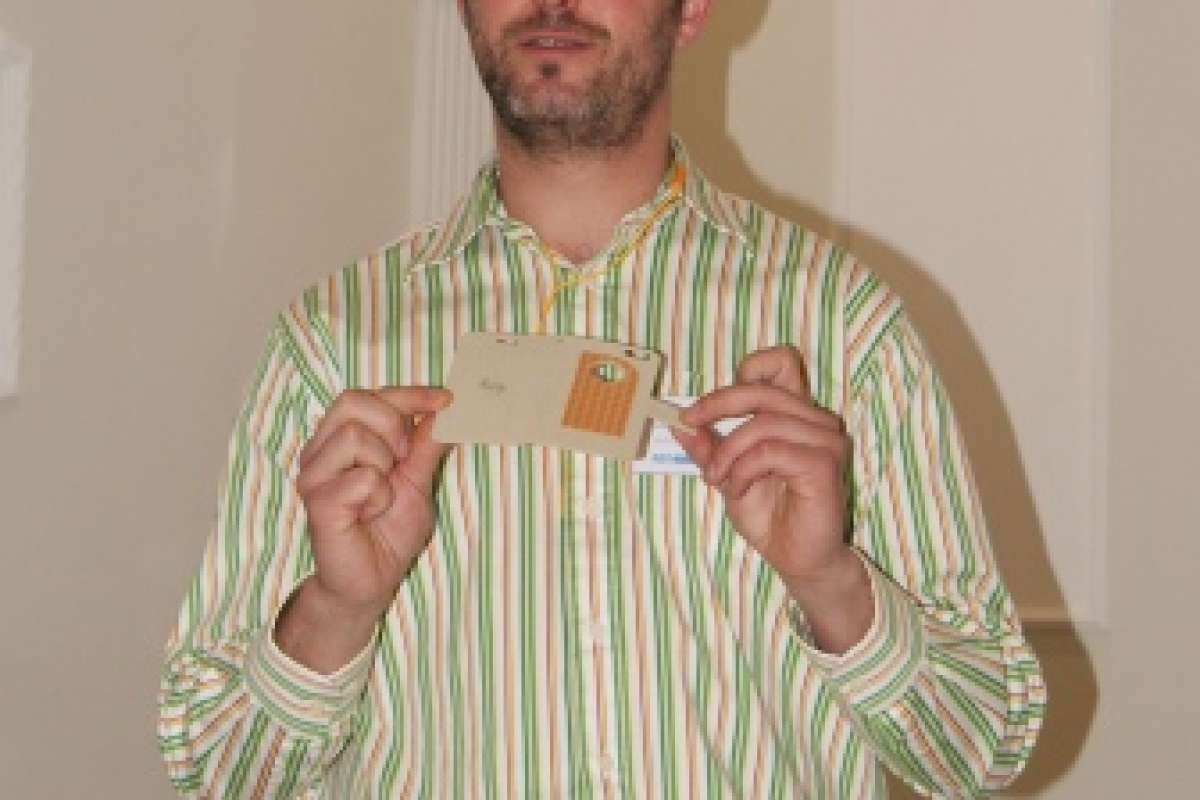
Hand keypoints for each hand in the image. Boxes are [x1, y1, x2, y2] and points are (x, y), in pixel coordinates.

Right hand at [276, 387, 451, 672]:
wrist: (372, 580)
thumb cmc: (389, 531)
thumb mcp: (418, 480)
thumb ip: (426, 444)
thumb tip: (446, 407)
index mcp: (342, 439)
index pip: (370, 395)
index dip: (410, 394)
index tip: (446, 399)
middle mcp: (321, 450)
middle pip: (353, 401)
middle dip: (392, 426)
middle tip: (402, 461)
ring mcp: (313, 474)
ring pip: (355, 435)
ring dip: (384, 468)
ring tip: (380, 496)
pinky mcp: (316, 500)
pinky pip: (361, 478)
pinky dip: (378, 497)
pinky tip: (368, 515)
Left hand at [673, 347, 871, 651]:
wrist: (798, 559)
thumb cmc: (772, 517)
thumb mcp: (728, 475)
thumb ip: (710, 448)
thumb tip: (678, 424)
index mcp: (795, 414)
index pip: (780, 363)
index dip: (746, 369)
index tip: (705, 404)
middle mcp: (816, 420)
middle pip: (763, 389)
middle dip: (718, 405)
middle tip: (689, 424)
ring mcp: (825, 440)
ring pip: (763, 422)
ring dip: (729, 450)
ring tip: (717, 478)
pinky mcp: (824, 463)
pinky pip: (771, 450)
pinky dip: (744, 469)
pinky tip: (738, 489)